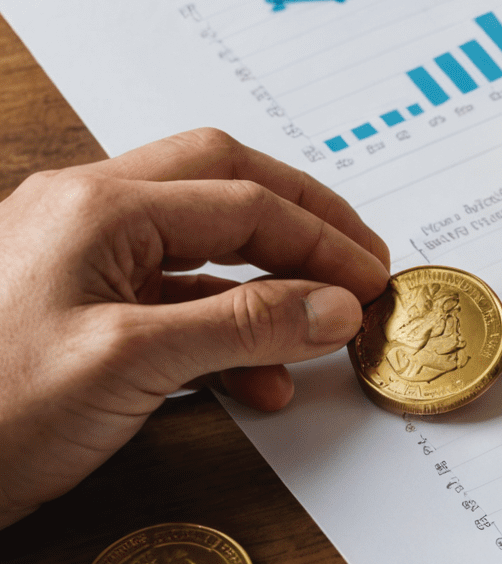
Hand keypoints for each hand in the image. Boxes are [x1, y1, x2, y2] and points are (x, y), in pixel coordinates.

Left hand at [0, 129, 389, 529]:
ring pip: (198, 240)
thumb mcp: (127, 367)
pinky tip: (255, 378)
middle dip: (301, 222)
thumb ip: (243, 326)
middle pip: (223, 184)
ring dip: (264, 280)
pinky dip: (220, 327)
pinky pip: (165, 294)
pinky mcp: (64, 305)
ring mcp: (71, 255)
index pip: (244, 201)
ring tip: (319, 326)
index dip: (322, 240)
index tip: (375, 280)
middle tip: (360, 260)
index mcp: (98, 206)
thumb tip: (337, 305)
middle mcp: (84, 212)